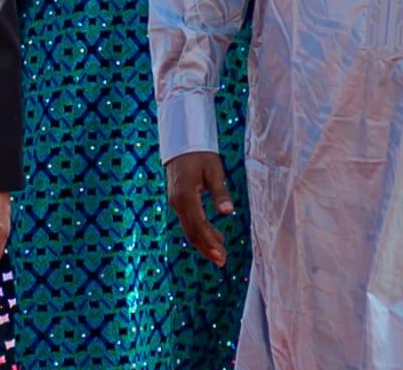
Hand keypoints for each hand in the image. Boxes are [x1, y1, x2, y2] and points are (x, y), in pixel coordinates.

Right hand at [166, 151, 232, 266]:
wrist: (182, 141)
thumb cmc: (200, 153)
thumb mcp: (214, 170)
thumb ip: (220, 192)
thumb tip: (228, 212)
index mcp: (185, 195)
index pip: (198, 226)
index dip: (210, 242)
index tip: (221, 256)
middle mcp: (177, 202)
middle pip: (192, 232)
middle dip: (207, 248)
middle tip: (222, 261)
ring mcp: (175, 202)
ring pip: (189, 228)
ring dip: (204, 242)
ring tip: (220, 253)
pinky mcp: (177, 200)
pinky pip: (188, 221)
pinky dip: (200, 232)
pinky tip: (213, 236)